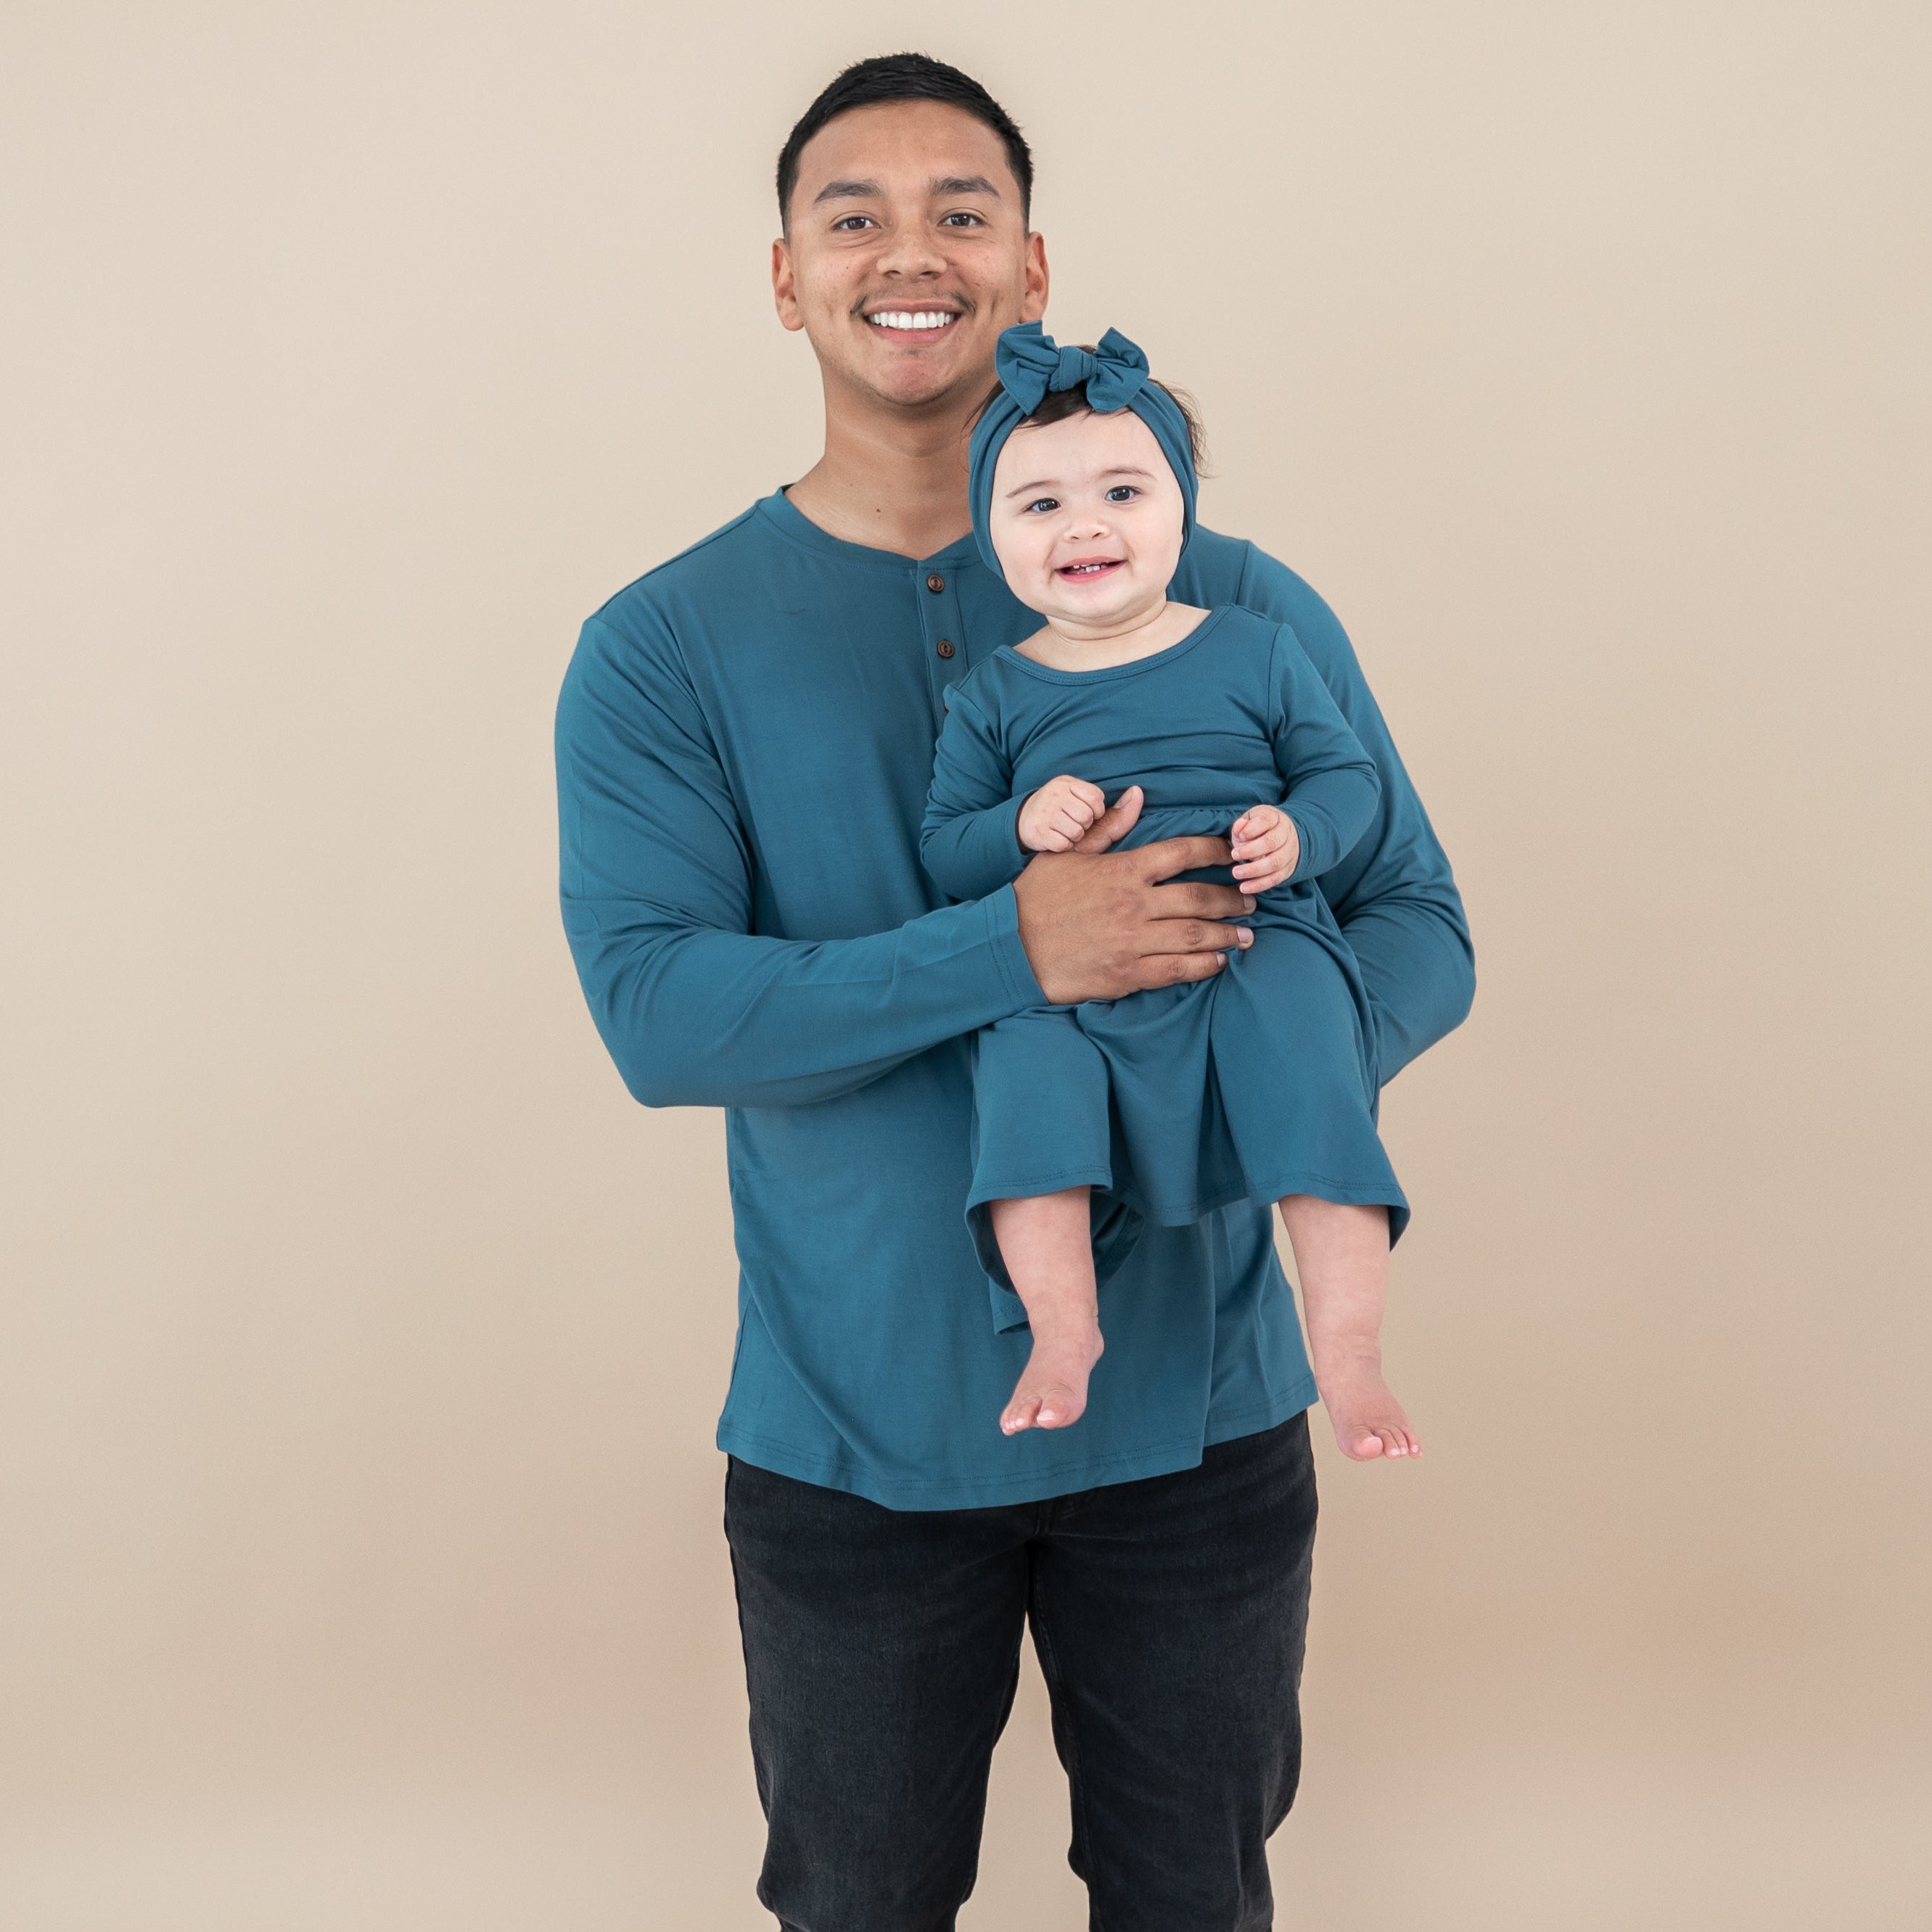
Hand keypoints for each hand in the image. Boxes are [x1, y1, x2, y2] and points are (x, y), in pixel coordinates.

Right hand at [1013, 835, 1256, 1005]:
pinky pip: (1177, 970)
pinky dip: (1204, 966)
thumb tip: (1136, 795)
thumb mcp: (1067, 853)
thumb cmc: (1036, 897)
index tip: (1234, 855)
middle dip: (1233, 899)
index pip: (1183, 853)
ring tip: (1247, 935)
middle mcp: (1134, 904)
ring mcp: (1133, 941)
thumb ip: (1107, 827)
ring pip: (1196, 936)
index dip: (1216, 852)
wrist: (1009, 947)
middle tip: (1251, 901)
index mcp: (1122, 869)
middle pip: (1200, 897)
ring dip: (1228, 935)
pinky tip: (1219, 962)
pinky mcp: (1128, 974)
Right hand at [1018, 775, 1131, 852]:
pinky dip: (1063, 847)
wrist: (1025, 824)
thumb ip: (1118, 807)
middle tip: (1074, 825)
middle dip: (1085, 825)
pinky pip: (1063, 844)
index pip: (1095, 798)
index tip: (1087, 814)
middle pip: (1086, 815)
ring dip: (1074, 837)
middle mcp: (1053, 794)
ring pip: (1076, 831)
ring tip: (1065, 832)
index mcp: (1066, 783)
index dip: (1096, 811)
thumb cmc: (1066, 817)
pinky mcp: (1037, 831)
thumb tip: (1138, 791)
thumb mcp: (1087, 807)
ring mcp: (1043, 812)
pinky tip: (1057, 841)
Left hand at [1229, 804, 1299, 893]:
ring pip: (1274, 863)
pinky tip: (1244, 888)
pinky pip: (1275, 879)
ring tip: (1236, 873)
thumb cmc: (1259, 828)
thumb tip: (1240, 828)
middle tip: (1234, 855)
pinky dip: (1259, 884)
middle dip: (1251, 850)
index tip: (1240, 836)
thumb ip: (1242, 825)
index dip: (1252, 829)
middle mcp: (1286, 834)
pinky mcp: (1288, 869)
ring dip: (1254, 870)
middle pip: (1271, 842)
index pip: (1266, 820)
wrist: (1283, 836)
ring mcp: (1289, 852)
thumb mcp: (1249, 820)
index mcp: (1275, 818)